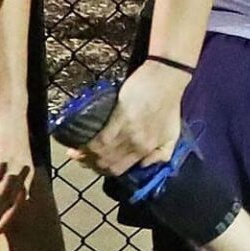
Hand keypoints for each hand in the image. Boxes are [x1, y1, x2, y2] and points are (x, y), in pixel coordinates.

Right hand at [0, 101, 36, 232]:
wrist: (13, 111)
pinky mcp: (6, 152)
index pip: (22, 201)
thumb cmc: (11, 134)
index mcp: (29, 173)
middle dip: (0, 217)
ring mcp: (17, 162)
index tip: (0, 230)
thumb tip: (2, 186)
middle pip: (14, 200)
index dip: (11, 216)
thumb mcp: (14, 156)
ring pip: (6, 191)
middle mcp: (26, 170)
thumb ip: (10, 171)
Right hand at [81, 59, 189, 174]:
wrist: (166, 79)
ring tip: (76, 151)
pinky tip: (78, 143)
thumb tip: (143, 165)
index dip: (103, 171)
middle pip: (108, 165)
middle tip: (81, 158)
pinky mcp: (120, 117)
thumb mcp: (173, 135)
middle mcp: (138, 145)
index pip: (120, 170)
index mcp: (148, 150)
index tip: (93, 166)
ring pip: (101, 154)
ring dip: (85, 156)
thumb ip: (162, 154)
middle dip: (91, 165)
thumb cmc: (169, 105)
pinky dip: (87, 144)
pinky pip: (100, 139)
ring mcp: (129, 132)